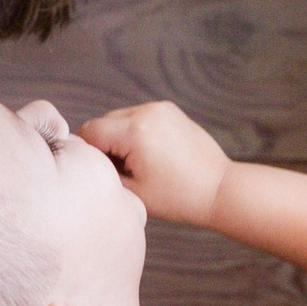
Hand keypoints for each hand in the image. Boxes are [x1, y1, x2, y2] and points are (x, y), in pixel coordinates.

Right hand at [80, 98, 230, 226]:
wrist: (219, 189)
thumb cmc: (178, 197)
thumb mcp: (132, 191)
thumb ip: (104, 171)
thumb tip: (87, 158)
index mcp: (135, 130)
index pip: (90, 132)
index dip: (87, 153)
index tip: (97, 172)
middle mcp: (147, 111)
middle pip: (104, 123)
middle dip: (103, 146)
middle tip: (118, 172)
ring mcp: (160, 108)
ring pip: (120, 119)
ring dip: (118, 138)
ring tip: (135, 165)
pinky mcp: (170, 111)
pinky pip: (138, 117)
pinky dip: (135, 132)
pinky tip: (148, 155)